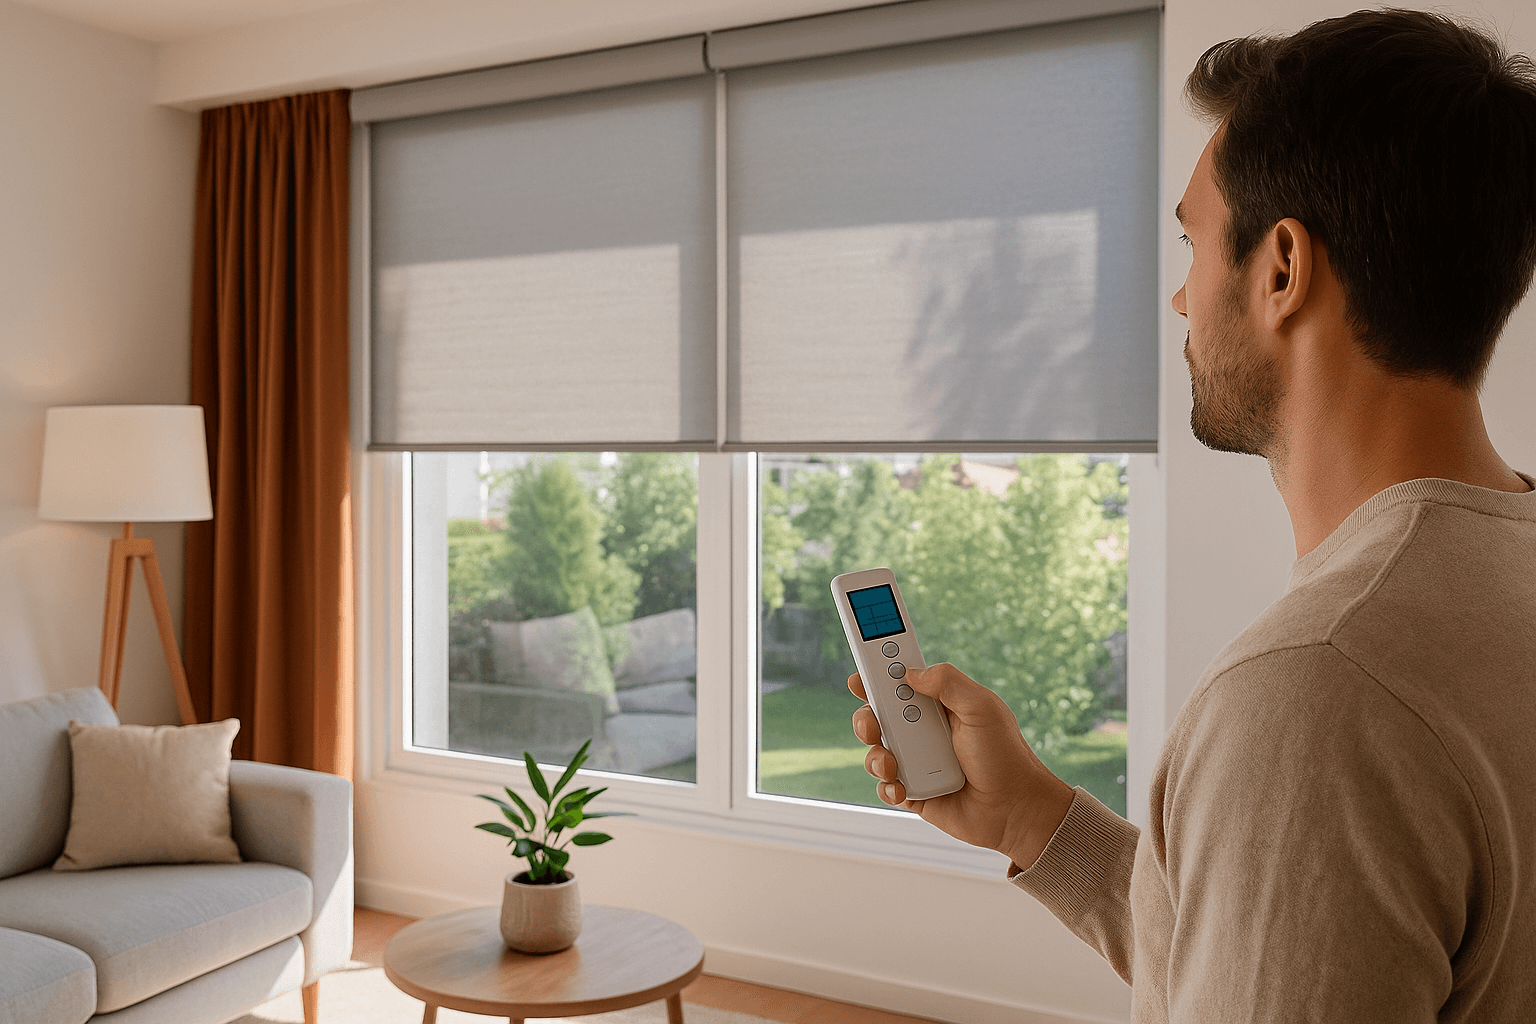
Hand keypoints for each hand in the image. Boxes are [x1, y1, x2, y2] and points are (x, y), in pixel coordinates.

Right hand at [850, 663, 1074, 869]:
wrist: (1016, 810)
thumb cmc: (1006, 756)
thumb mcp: (982, 708)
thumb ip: (948, 683)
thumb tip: (911, 674)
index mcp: (938, 706)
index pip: (901, 683)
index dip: (878, 675)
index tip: (860, 674)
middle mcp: (923, 732)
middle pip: (878, 716)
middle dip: (866, 717)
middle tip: (872, 724)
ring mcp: (916, 763)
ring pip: (875, 751)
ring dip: (875, 756)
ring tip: (892, 765)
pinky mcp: (913, 793)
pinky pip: (885, 787)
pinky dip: (887, 787)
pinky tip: (903, 789)